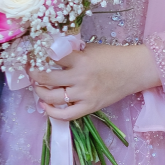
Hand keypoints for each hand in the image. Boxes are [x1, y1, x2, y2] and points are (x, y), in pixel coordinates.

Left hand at [30, 42, 160, 120]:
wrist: (134, 70)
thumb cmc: (112, 56)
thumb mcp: (89, 49)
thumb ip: (71, 52)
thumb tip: (50, 53)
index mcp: (80, 60)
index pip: (51, 57)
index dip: (38, 56)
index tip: (32, 55)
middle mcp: (80, 78)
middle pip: (46, 78)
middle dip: (34, 75)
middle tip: (31, 71)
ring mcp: (84, 94)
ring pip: (52, 97)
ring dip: (40, 92)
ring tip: (38, 87)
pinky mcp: (90, 107)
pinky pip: (66, 115)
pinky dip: (52, 113)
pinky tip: (45, 106)